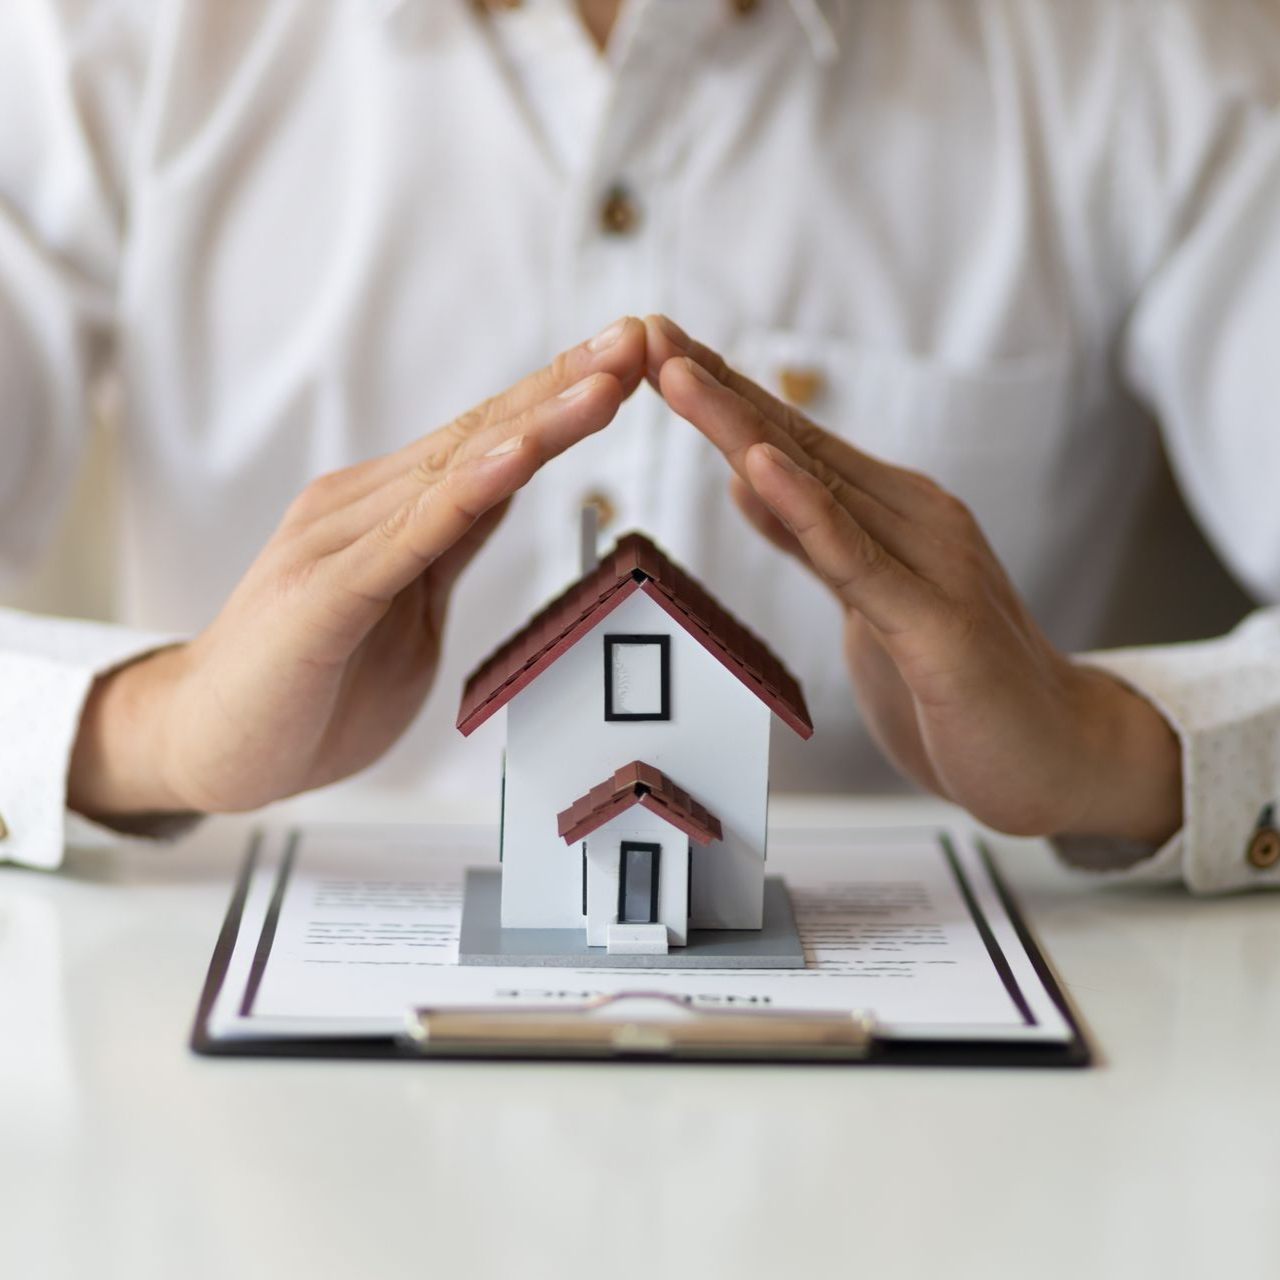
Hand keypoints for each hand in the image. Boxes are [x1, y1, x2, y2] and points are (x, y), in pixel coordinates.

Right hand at [69, 317, 647, 817]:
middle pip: (480, 436)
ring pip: (454, 474)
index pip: (487, 440)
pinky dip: (466, 496)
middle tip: (640, 335)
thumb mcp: (407, 604)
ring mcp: (337, 545)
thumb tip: (509, 482)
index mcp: (387, 511)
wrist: (211, 747)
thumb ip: (449, 541)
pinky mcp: (322, 597)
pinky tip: (517, 460)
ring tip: (605, 380)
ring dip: (536, 424)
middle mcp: (361, 507)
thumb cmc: (312, 684)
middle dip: (564, 383)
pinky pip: (407, 541)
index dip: (558, 397)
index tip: (631, 358)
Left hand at [645, 315, 1182, 843]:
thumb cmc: (957, 684)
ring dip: (739, 425)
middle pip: (795, 445)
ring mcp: (931, 564)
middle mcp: (914, 519)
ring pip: (816, 486)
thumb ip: (814, 541)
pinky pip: (856, 562)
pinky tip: (755, 468)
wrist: (1061, 757)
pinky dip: (803, 511)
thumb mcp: (868, 603)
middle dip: (714, 386)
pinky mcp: (938, 625)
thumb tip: (747, 479)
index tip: (654, 343)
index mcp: (893, 513)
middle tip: (645, 330)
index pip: (792, 442)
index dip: (722, 392)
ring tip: (676, 373)